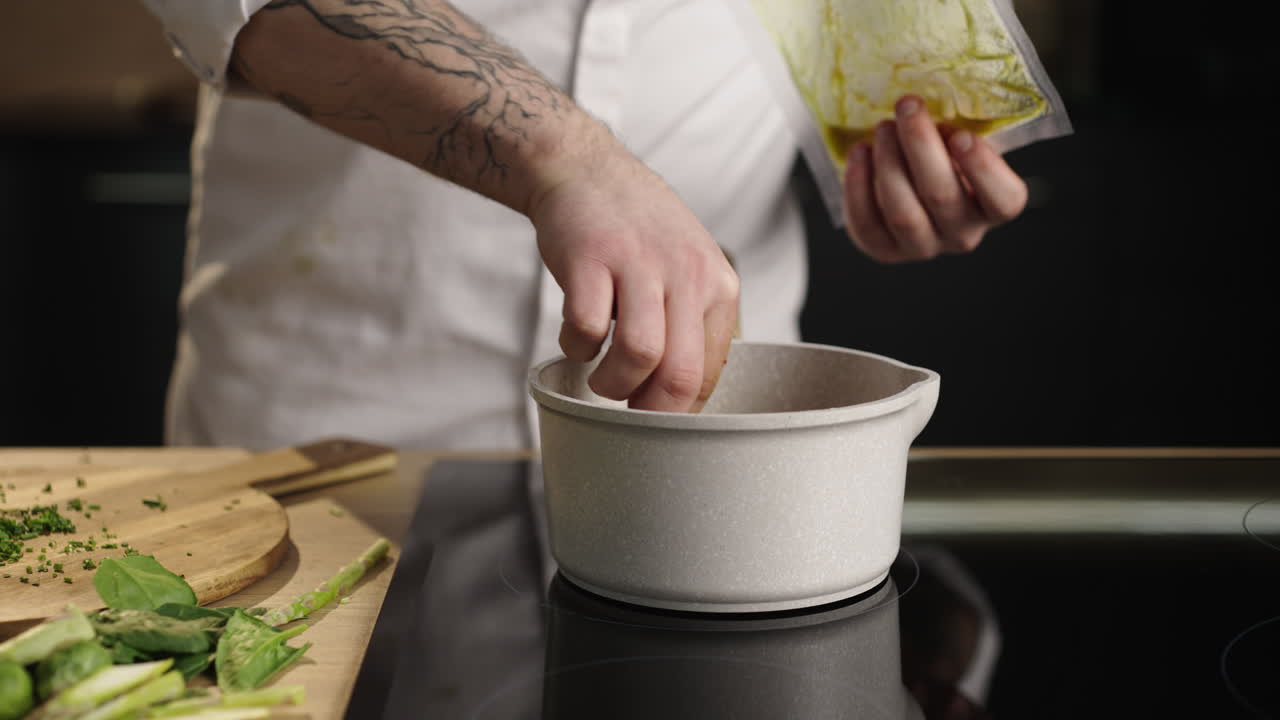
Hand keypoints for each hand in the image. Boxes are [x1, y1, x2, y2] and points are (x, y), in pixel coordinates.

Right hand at [529, 126, 738, 413]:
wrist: (587, 171)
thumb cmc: (636, 233)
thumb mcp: (687, 270)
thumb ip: (692, 326)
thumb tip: (683, 400)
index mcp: (717, 285)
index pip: (709, 373)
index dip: (678, 412)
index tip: (654, 420)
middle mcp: (687, 273)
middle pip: (680, 373)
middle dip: (650, 412)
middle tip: (627, 414)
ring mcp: (639, 263)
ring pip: (640, 355)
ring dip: (613, 383)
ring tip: (600, 378)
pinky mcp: (591, 258)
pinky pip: (588, 327)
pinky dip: (577, 347)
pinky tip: (576, 339)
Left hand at [843, 95, 1028, 262]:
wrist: (908, 186)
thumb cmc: (943, 158)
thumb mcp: (960, 142)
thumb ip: (955, 132)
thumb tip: (927, 113)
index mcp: (993, 207)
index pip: (1004, 199)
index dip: (983, 169)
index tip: (961, 135)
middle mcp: (963, 234)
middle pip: (942, 196)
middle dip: (920, 145)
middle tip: (907, 106)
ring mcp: (923, 248)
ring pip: (903, 212)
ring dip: (889, 163)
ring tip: (883, 127)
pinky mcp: (885, 250)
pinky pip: (867, 223)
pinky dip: (858, 185)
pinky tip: (860, 152)